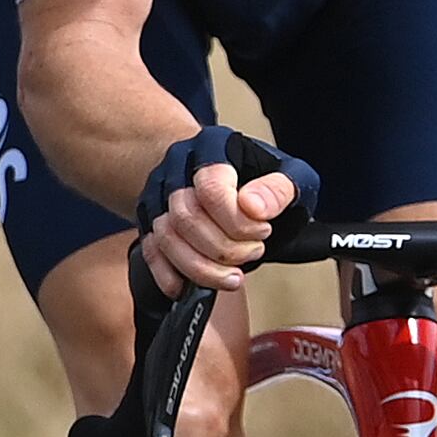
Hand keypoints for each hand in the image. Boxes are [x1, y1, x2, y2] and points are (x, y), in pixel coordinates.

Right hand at [136, 124, 317, 296]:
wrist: (216, 169)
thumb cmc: (256, 175)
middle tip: (254, 252)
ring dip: (201, 268)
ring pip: (166, 238)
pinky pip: (150, 251)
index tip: (263, 230)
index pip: (212, 189)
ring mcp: (158, 195)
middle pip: (186, 217)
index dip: (238, 221)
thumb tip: (255, 208)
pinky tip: (187, 288)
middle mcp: (177, 169)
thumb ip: (279, 188)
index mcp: (212, 148)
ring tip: (232, 278)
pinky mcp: (149, 221)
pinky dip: (167, 275)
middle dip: (224, 248)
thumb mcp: (287, 172)